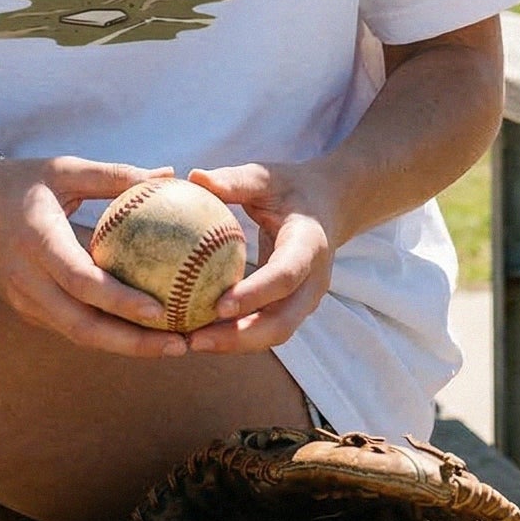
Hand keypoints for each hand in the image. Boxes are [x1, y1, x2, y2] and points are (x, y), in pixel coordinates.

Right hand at [0, 156, 188, 357]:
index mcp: (37, 240)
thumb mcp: (65, 170)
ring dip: (125, 346)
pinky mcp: (26, 310)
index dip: (121, 301)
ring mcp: (23, 300)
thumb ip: (115, 175)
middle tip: (180, 344)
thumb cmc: (22, 182)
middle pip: (82, 326)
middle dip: (133, 343)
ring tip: (172, 344)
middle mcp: (26, 279)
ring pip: (78, 335)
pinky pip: (70, 328)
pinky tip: (143, 333)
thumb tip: (170, 174)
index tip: (162, 310)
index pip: (81, 281)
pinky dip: (107, 336)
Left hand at [181, 162, 337, 353]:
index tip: (219, 306)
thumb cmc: (290, 187)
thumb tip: (194, 176)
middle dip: (240, 337)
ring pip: (274, 334)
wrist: (330, 206)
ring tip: (190, 342)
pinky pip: (266, 329)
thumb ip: (234, 180)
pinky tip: (199, 334)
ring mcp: (306, 300)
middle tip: (195, 339)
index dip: (255, 294)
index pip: (286, 276)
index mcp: (309, 245)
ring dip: (234, 344)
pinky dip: (237, 337)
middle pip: (282, 322)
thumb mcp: (265, 176)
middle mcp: (313, 281)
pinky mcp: (294, 308)